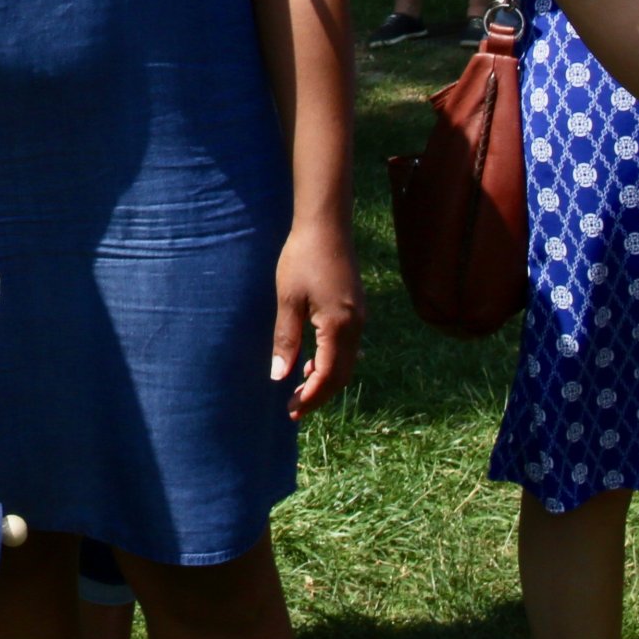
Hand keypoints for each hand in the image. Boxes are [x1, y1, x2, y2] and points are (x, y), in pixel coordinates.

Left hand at [271, 215, 362, 417]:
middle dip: (319, 394)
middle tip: (293, 406)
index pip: (328, 376)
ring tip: (300, 386)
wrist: (326, 226)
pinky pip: (348, 346)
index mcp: (339, 326)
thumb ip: (285, 339)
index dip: (311, 398)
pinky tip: (312, 359)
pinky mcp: (356, 309)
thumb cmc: (302, 259)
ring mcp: (359, 317)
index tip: (291, 411)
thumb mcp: (288, 299)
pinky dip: (332, 361)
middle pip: (341, 375)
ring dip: (326, 378)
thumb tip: (279, 376)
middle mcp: (355, 326)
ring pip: (347, 362)